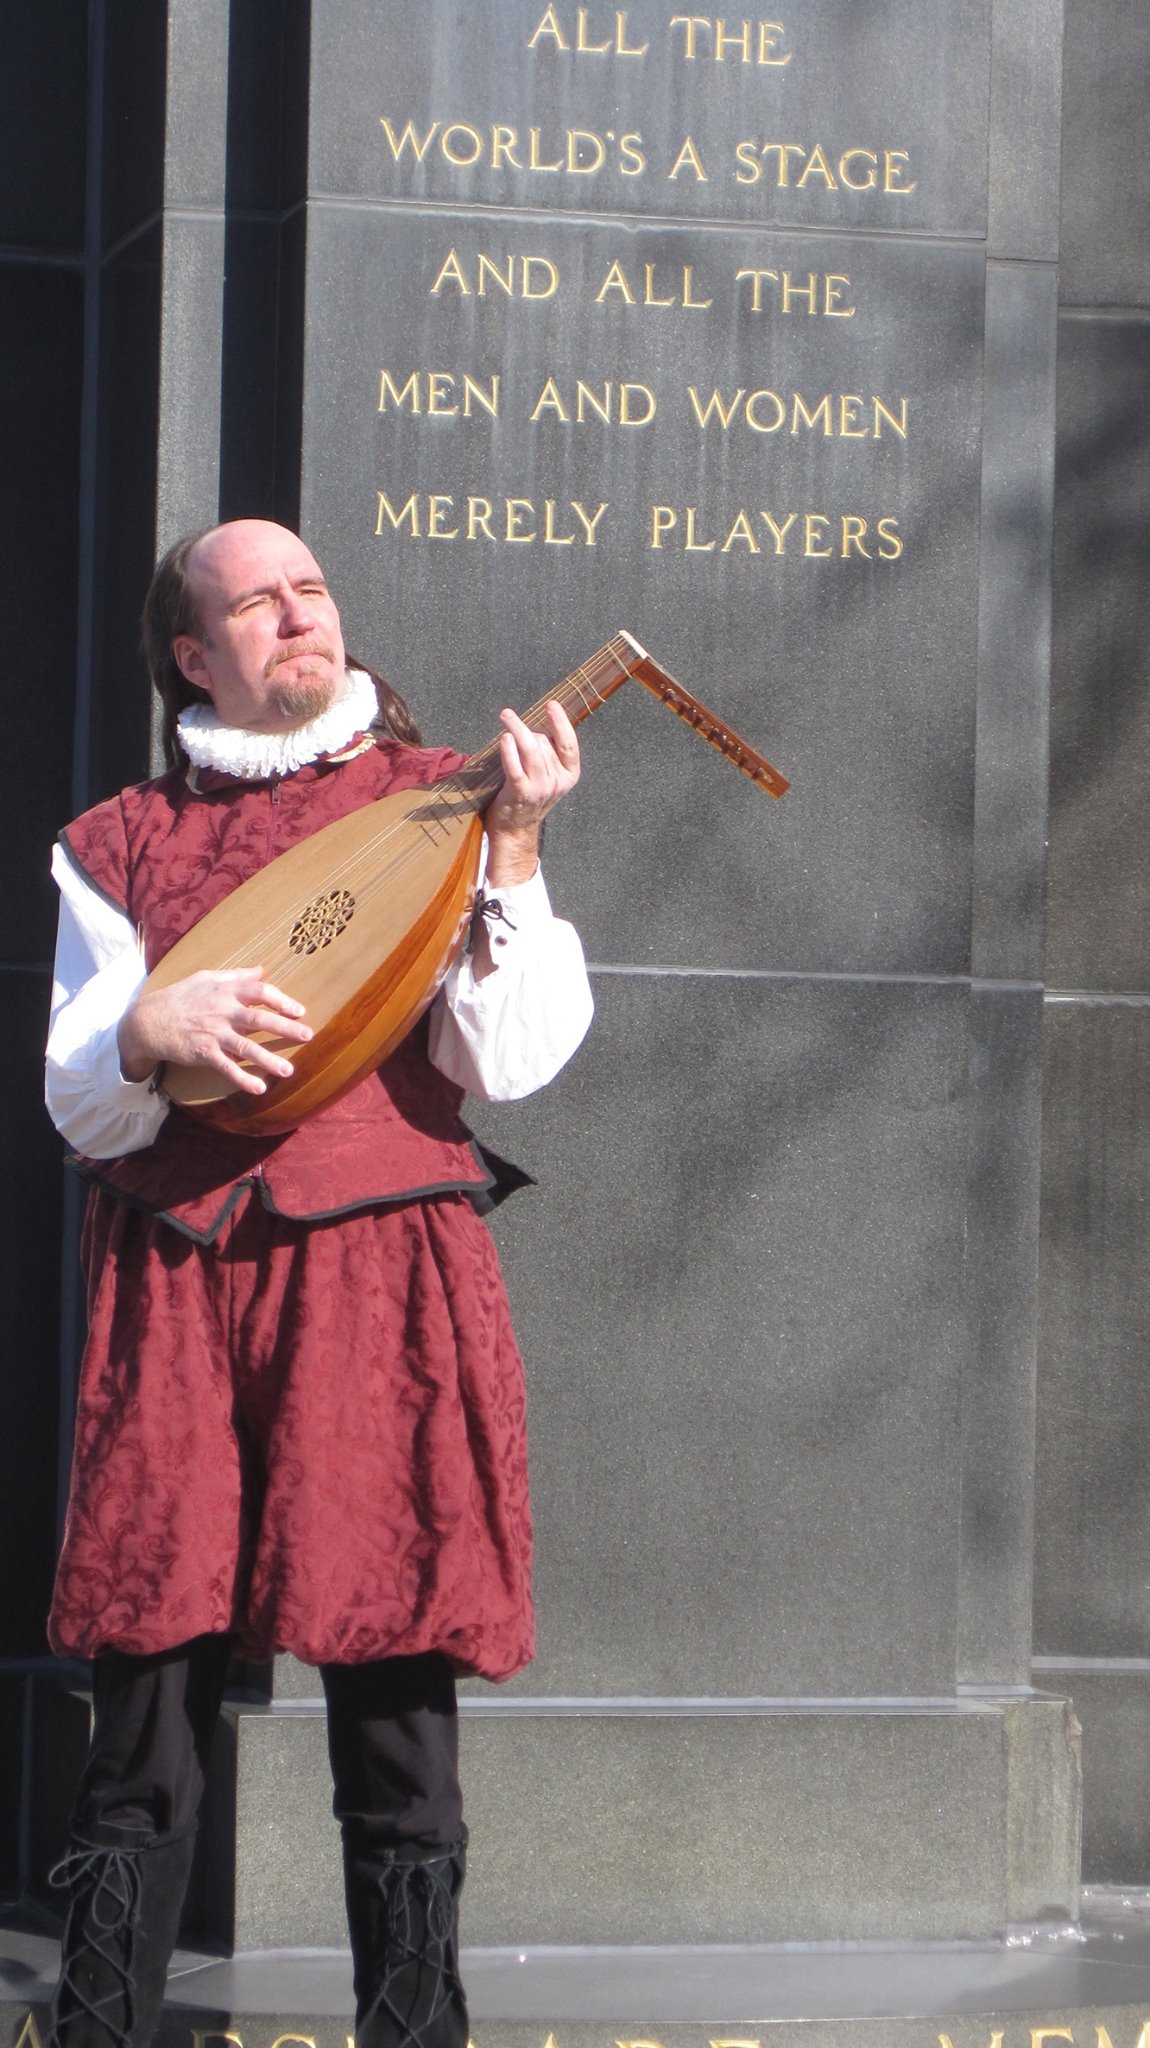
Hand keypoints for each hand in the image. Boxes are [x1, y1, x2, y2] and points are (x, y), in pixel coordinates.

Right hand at [117, 967, 312, 1095]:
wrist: (148, 1020)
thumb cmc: (180, 997)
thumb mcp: (206, 978)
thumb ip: (236, 976)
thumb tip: (262, 970)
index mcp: (226, 992)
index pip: (260, 992)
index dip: (281, 1000)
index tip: (299, 1011)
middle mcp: (223, 1012)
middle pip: (259, 1019)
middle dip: (285, 1027)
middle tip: (308, 1036)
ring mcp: (213, 1033)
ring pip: (246, 1047)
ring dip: (268, 1059)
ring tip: (288, 1070)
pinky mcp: (203, 1053)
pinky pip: (227, 1068)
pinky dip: (242, 1079)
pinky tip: (259, 1089)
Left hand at [484, 701, 580, 886]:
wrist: (515, 831)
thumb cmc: (528, 797)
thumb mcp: (548, 777)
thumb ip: (548, 755)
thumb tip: (535, 725)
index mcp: (569, 775)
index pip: (569, 744)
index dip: (561, 722)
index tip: (551, 705)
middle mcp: (557, 782)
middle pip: (544, 743)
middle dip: (527, 730)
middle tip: (510, 720)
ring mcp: (540, 789)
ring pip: (531, 749)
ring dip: (516, 729)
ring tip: (506, 716)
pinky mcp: (520, 794)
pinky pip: (515, 768)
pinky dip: (509, 751)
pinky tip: (504, 739)